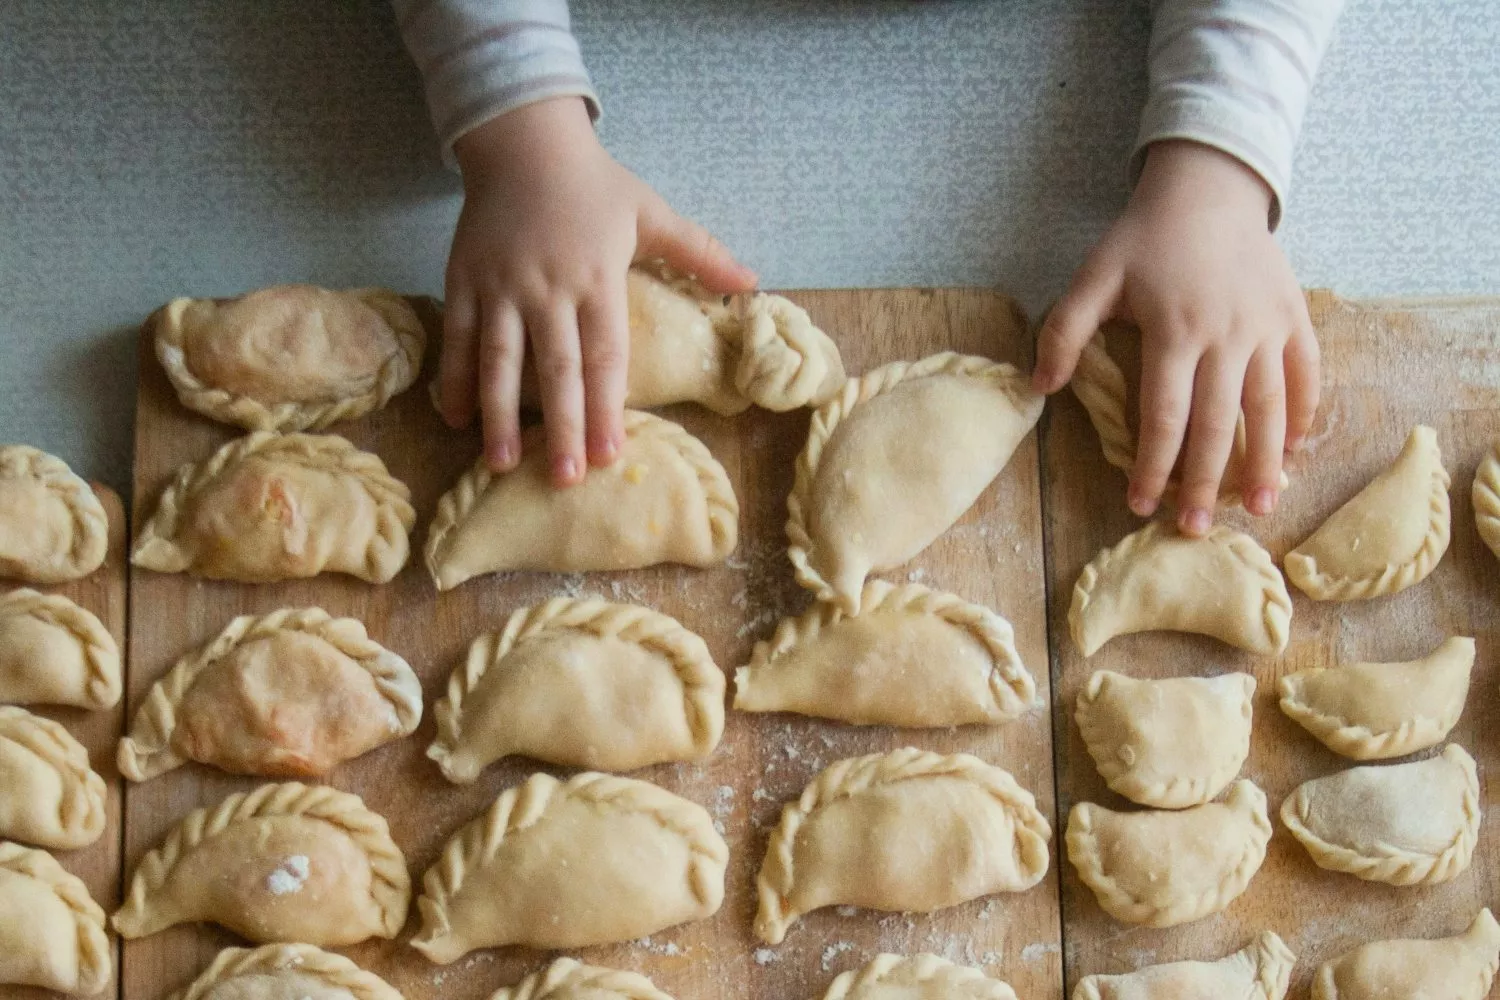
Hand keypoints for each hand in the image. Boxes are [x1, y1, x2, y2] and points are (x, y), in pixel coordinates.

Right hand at [441, 97, 757, 485]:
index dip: (607, 406)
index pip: (605, 354)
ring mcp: (500, 287)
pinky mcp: (464, 280)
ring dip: (499, 416)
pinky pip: (458, 337)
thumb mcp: (651, 212)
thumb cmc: (593, 183)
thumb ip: (699, 253)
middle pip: (555, 369)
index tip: (612, 454)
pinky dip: (454, 379)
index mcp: (596, 278)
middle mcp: (547, 288)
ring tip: (501, 464)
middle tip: (565, 478)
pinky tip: (455, 420)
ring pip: (498, 360)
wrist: (523, 140)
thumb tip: (752, 283)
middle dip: (561, 426)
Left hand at [1033, 140, 1319, 535]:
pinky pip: (1306, 376)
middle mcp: (1226, 337)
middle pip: (1218, 425)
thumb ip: (1064, 332)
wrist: (1209, 188)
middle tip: (1195, 528)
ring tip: (1258, 508)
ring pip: (1271, 409)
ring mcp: (1267, 329)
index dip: (1152, 465)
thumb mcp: (1093, 276)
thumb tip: (1040, 388)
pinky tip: (1293, 453)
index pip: (1163, 416)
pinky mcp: (1295, 318)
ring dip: (1265, 463)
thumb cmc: (1144, 238)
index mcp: (1175, 331)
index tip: (1140, 504)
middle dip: (1205, 482)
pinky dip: (1303, 417)